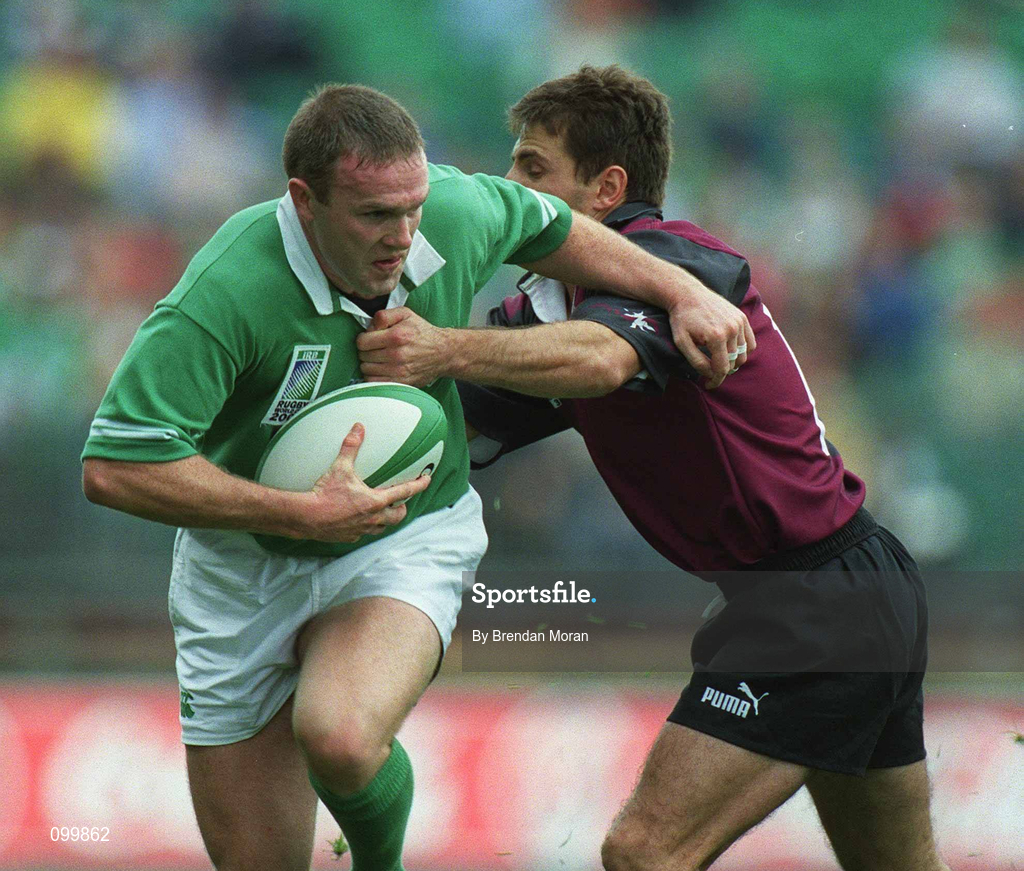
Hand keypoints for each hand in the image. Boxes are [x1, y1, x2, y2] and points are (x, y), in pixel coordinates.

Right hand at [303, 423, 430, 541]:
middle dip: (402, 508)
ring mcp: (362, 530)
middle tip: (401, 501)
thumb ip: (351, 447)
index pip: (405, 492)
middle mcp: (373, 518)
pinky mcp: (351, 537)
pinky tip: (359, 520)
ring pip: (383, 527)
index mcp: (375, 501)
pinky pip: (364, 533)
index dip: (419, 485)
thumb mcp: (340, 468)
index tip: (427, 480)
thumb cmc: (324, 494)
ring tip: (383, 511)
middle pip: (398, 515)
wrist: (307, 517)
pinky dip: (366, 526)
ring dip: (386, 519)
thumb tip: (358, 429)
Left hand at [356, 307, 448, 385]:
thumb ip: (384, 315)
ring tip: (379, 359)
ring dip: (369, 364)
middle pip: (363, 356)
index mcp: (396, 336)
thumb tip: (368, 326)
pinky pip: (374, 382)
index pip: (362, 342)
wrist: (443, 352)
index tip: (369, 339)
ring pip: (366, 370)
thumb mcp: (405, 314)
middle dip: (366, 351)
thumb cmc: (423, 333)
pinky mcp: (401, 382)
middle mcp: (396, 354)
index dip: (363, 339)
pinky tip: (381, 369)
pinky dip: (373, 376)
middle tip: (375, 348)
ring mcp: (398, 371)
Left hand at [668, 290, 754, 388]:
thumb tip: (711, 374)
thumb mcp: (682, 343)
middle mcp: (732, 329)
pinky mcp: (742, 317)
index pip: (722, 369)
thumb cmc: (682, 319)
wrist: (688, 294)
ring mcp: (739, 322)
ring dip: (733, 362)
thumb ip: (696, 362)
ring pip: (744, 354)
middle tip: (710, 373)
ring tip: (719, 362)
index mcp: (716, 337)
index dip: (715, 380)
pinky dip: (744, 351)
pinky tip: (730, 352)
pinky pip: (750, 342)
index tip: (708, 385)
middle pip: (733, 363)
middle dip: (722, 372)